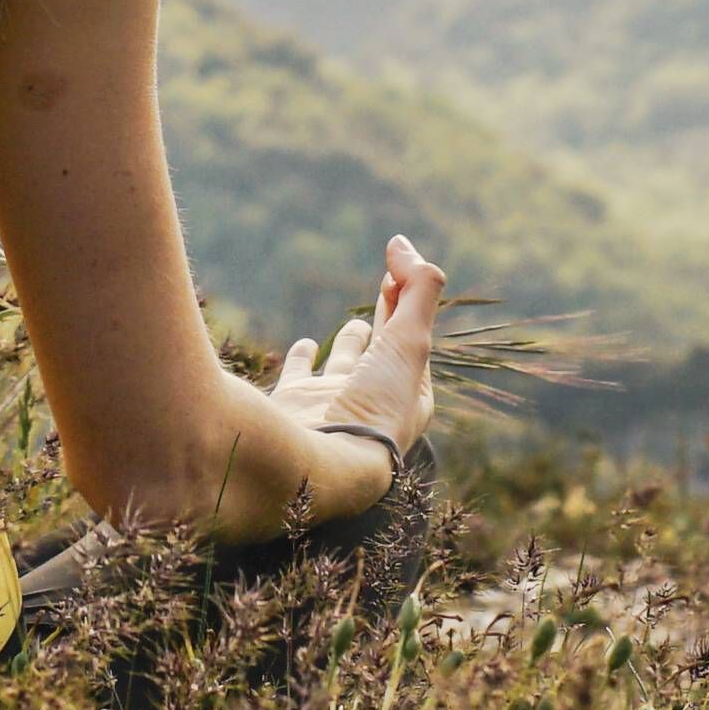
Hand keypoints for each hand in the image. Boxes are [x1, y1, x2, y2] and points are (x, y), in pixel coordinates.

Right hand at [266, 235, 446, 515]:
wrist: (318, 465)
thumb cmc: (373, 410)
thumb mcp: (410, 342)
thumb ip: (416, 289)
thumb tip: (402, 244)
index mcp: (408, 394)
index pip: (412, 338)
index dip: (410, 302)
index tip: (400, 272)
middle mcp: (371, 401)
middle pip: (384, 351)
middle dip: (390, 318)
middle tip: (389, 284)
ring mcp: (331, 406)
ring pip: (344, 366)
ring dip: (350, 344)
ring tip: (354, 328)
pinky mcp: (292, 408)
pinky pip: (299, 376)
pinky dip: (302, 358)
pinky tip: (302, 347)